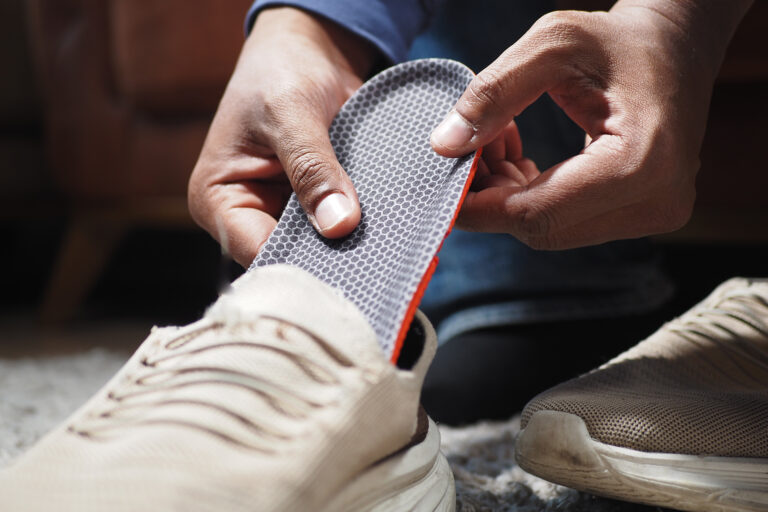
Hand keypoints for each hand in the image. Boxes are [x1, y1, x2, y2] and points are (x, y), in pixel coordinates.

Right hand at [188, 8, 373, 266]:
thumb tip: (339, 224)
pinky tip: (387, 232)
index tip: (344, 261)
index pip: (256, 252)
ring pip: (317, 249)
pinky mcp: (314, 208)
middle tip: (373, 258)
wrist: (309, 50)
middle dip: (328, 258)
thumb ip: (312, 167)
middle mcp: (246, 216)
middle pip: (289, 257)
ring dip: (349, 245)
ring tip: (385, 246)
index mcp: (216, 199)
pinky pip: (338, 230)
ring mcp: (282, 214)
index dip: (300, 262)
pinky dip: (361, 230)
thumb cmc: (281, 70)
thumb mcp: (291, 112)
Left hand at [431, 0, 751, 248]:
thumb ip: (493, 94)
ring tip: (500, 145)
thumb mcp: (552, 45)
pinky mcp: (645, 214)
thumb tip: (445, 146)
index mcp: (639, 161)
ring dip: (511, 199)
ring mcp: (654, 214)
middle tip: (472, 151)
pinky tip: (520, 164)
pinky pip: (569, 223)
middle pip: (543, 229)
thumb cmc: (618, 40)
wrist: (676, 47)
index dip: (480, 207)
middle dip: (493, 200)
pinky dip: (533, 200)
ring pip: (552, 230)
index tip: (442, 185)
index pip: (537, 213)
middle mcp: (656, 201)